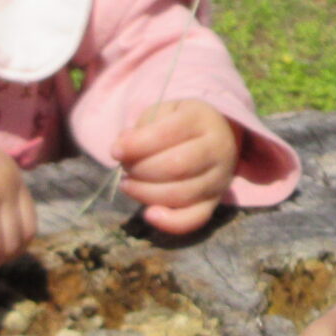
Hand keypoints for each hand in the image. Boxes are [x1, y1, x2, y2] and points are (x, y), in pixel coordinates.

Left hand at [111, 98, 238, 234]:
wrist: (216, 136)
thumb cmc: (181, 124)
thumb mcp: (163, 113)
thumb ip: (143, 127)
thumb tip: (122, 147)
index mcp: (202, 119)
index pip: (168, 133)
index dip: (138, 144)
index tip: (115, 151)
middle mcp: (217, 149)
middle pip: (177, 166)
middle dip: (141, 170)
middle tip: (125, 168)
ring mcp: (219, 178)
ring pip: (182, 194)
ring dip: (146, 193)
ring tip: (128, 185)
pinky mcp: (215, 202)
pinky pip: (195, 219)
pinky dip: (170, 223)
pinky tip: (149, 214)